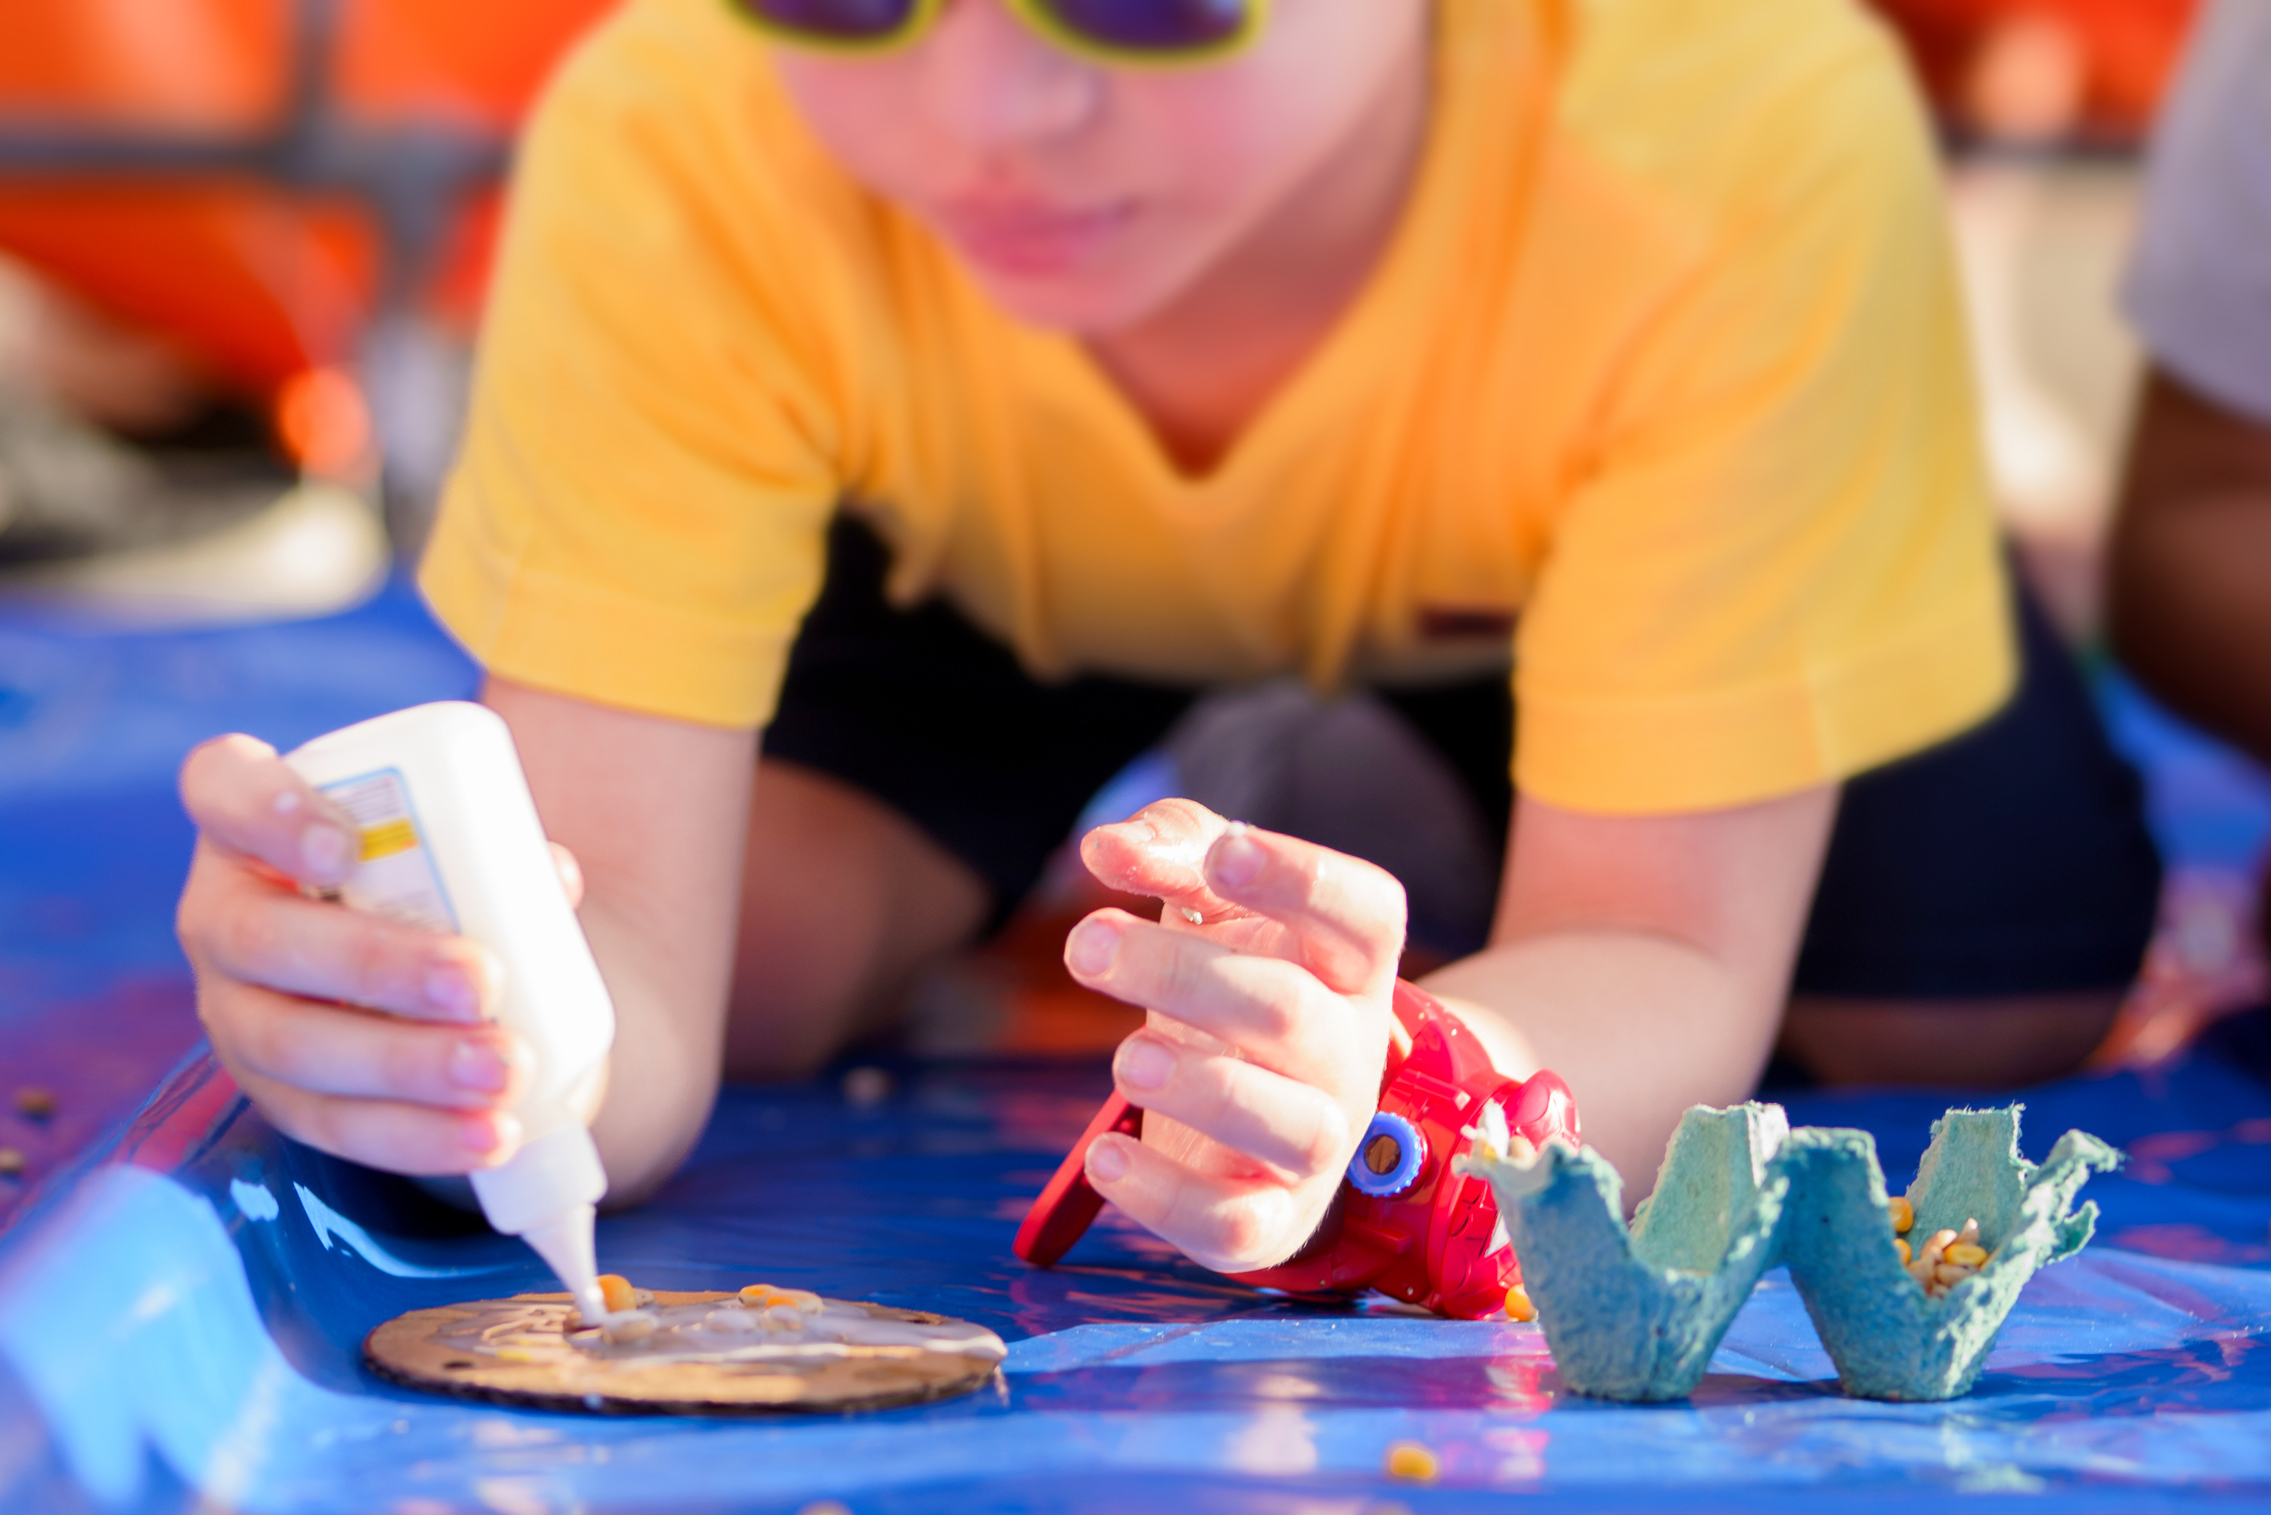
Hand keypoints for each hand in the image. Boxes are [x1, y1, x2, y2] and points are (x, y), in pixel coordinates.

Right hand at [175, 734, 576, 1173]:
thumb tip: (554, 878)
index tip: (342, 843)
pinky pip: (332, 1125)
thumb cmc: (427, 881)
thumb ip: (496, 848)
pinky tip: (488, 1134)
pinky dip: (417, 1135)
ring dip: (408, 1064)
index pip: (223, 788)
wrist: (416, 977)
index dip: (266, 810)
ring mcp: (236, 1013)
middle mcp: (223, 916)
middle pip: (265, 940)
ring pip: (294, 1047)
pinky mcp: (278, 1095)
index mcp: (251, 825)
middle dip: (377, 965)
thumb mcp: (450, 848)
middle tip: (481, 980)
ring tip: (505, 1067)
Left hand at [1062, 799, 1406, 1273]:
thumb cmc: (1235, 978)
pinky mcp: (1271, 1220)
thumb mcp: (1218, 901)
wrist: (1264, 1117)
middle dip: (1180, 973)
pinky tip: (1105, 1157)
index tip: (1221, 856)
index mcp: (1350, 963)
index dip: (1301, 880)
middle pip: (1288, 1009)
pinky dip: (1164, 1198)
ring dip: (1199, 1087)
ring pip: (1289, 1125)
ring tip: (1126, 1059)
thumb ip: (1172, 846)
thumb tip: (1106, 846)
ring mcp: (1320, 1143)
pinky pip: (1235, 1226)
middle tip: (1085, 945)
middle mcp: (1351, 1052)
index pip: (1364, 913)